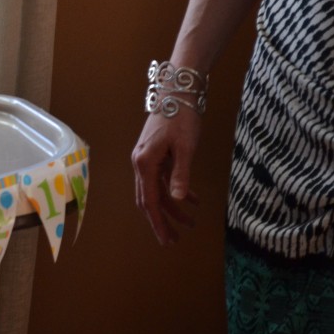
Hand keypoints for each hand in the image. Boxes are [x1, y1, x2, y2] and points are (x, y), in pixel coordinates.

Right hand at [132, 110, 201, 244]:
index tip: (166, 240)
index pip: (149, 200)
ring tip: (189, 223)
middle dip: (161, 221)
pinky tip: (192, 199)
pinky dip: (175, 190)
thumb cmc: (181, 118)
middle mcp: (140, 162)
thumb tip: (177, 200)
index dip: (158, 222)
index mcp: (144, 162)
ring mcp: (146, 158)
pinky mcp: (155, 154)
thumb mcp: (185, 148)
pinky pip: (162, 179)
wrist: (176, 92)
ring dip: (171, 207)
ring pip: (155, 190)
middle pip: (147, 199)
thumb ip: (181, 174)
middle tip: (173, 240)